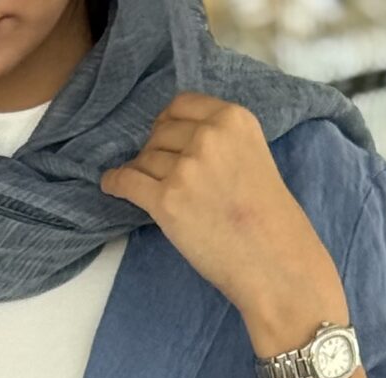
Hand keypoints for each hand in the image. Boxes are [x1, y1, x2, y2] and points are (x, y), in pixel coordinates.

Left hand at [100, 94, 346, 353]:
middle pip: (160, 132)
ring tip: (146, 186)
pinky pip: (127, 182)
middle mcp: (208, 136)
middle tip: (162, 173)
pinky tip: (111, 185)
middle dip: (156, 150)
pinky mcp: (167, 201)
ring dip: (141, 172)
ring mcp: (186, 168)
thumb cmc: (270, 221)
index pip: (182, 105)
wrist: (275, 264)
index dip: (168, 123)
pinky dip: (115, 183)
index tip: (165, 137)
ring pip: (144, 158)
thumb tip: (177, 141)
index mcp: (233, 119)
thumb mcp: (253, 157)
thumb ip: (221, 141)